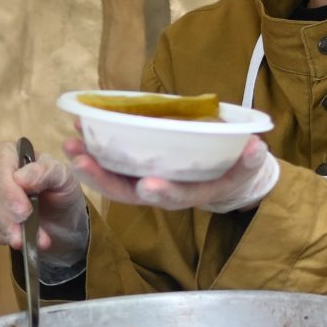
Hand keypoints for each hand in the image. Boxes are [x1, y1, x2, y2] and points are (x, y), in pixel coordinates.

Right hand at [0, 141, 88, 260]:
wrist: (58, 219)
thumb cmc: (60, 191)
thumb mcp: (63, 178)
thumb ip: (46, 171)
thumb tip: (21, 178)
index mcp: (9, 152)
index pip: (0, 168)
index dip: (9, 191)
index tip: (24, 211)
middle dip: (7, 216)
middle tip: (25, 234)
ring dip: (7, 230)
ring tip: (30, 240)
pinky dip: (1, 237)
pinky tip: (18, 238)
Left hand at [67, 136, 280, 213]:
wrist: (223, 178)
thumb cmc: (234, 170)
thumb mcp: (248, 167)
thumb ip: (250, 160)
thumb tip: (256, 148)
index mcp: (191, 193)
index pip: (176, 197)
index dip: (163, 192)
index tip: (147, 185)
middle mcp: (162, 193)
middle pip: (129, 192)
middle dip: (103, 178)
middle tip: (81, 160)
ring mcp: (145, 183)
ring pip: (113, 181)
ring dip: (90, 165)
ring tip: (70, 144)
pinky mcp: (136, 171)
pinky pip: (111, 165)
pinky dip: (94, 150)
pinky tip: (78, 130)